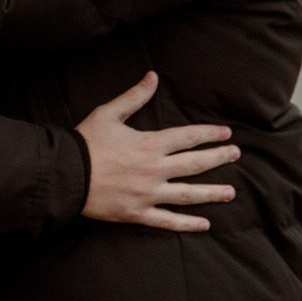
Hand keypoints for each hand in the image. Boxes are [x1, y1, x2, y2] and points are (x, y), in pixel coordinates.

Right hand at [75, 72, 237, 232]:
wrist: (65, 174)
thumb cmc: (85, 142)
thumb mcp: (108, 114)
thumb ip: (134, 96)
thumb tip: (153, 76)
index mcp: (149, 144)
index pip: (188, 137)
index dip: (209, 134)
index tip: (226, 134)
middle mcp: (155, 170)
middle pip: (195, 164)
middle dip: (218, 158)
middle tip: (236, 156)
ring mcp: (149, 194)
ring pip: (188, 194)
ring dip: (212, 193)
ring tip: (230, 193)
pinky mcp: (138, 212)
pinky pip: (168, 220)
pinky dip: (187, 223)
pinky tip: (204, 224)